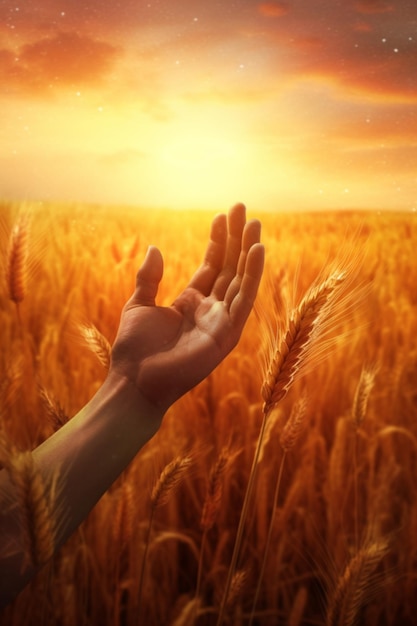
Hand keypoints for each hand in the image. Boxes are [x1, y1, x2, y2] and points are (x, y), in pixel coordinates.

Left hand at [111, 203, 263, 413]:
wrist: (134, 380)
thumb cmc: (134, 349)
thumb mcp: (139, 304)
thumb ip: (149, 278)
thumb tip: (155, 248)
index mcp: (191, 302)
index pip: (211, 266)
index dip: (218, 241)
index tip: (222, 215)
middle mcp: (211, 310)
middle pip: (229, 268)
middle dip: (236, 239)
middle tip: (243, 210)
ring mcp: (221, 322)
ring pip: (240, 280)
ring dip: (248, 252)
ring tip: (254, 223)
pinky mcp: (227, 334)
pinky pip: (244, 300)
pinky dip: (252, 275)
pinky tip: (257, 250)